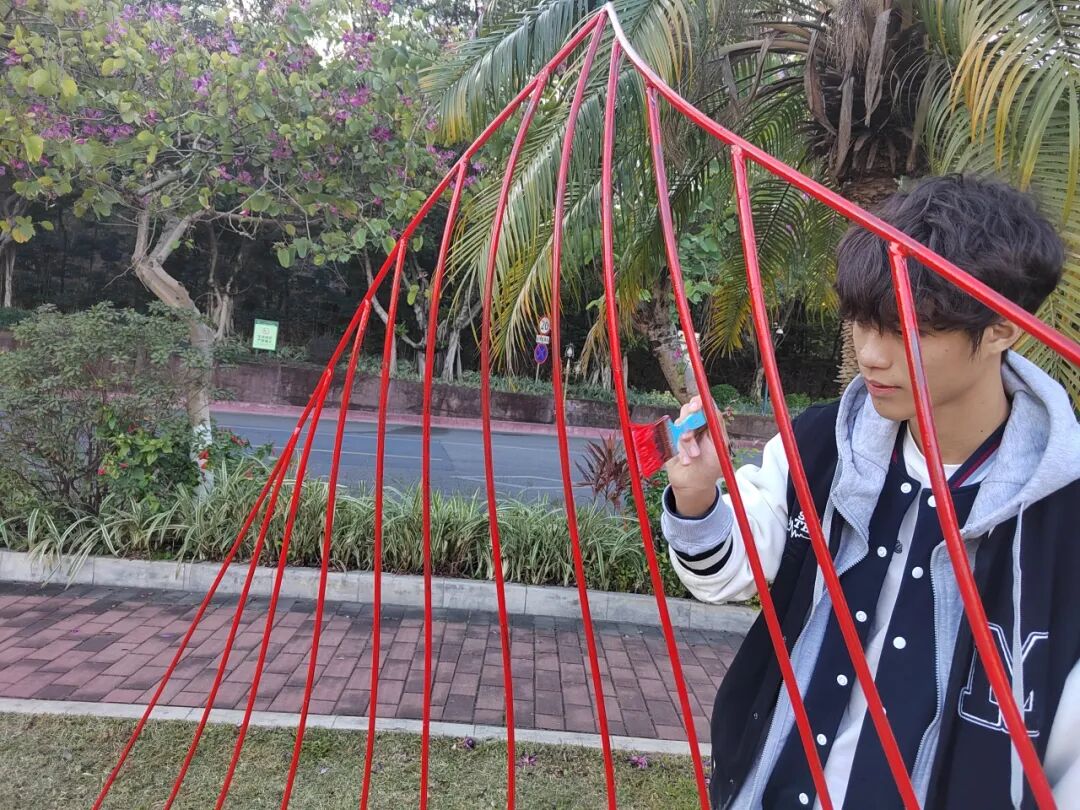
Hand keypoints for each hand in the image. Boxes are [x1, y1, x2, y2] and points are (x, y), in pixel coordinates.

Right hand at [665, 395, 727, 517]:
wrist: (693, 485)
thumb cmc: (710, 468)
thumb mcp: (719, 446)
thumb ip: (716, 425)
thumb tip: (712, 407)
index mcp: (711, 425)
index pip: (706, 406)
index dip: (700, 403)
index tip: (695, 407)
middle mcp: (697, 426)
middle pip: (689, 410)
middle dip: (689, 423)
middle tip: (690, 435)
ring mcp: (684, 432)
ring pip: (680, 424)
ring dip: (686, 441)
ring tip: (693, 456)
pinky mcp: (672, 440)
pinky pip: (671, 436)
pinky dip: (678, 449)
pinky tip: (685, 460)